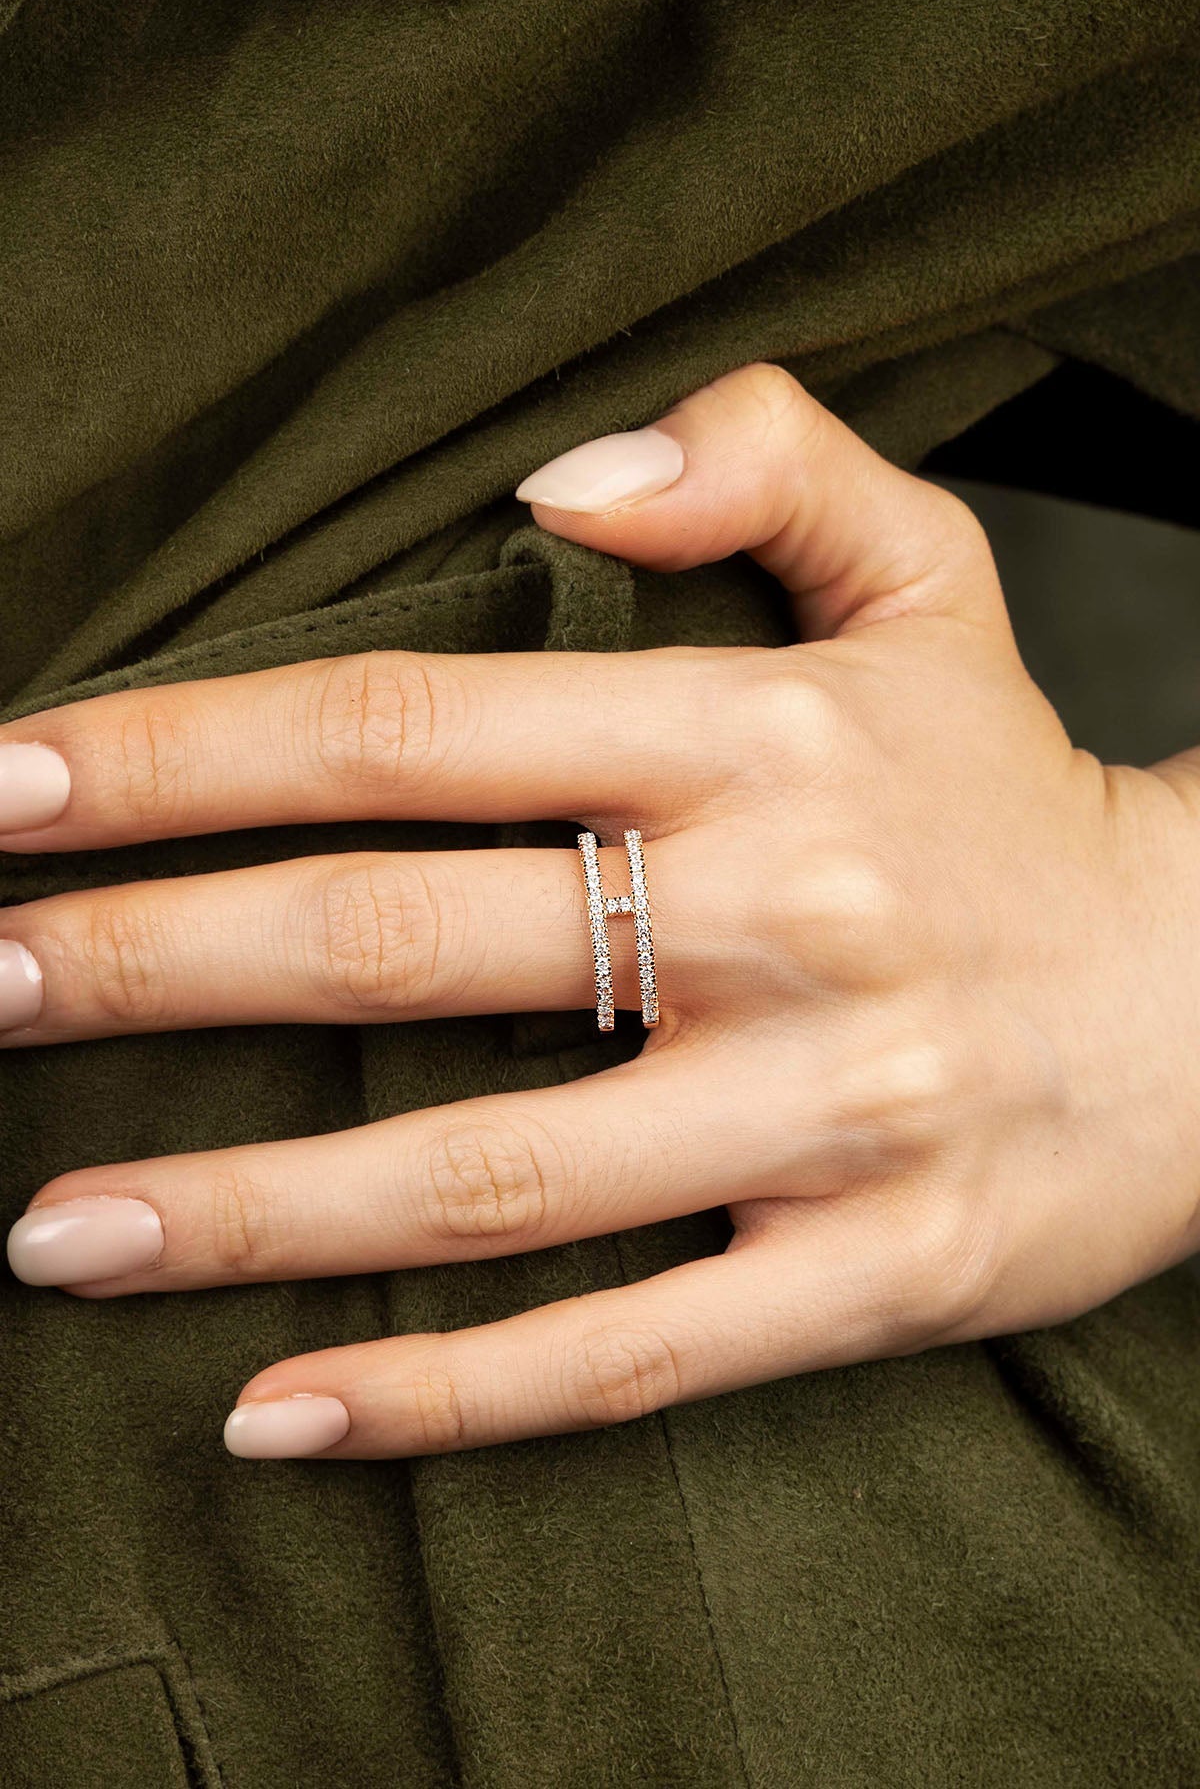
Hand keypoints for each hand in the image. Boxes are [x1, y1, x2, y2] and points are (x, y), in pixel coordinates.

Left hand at [3, 361, 1197, 1460]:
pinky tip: (270, 1409)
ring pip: (487, 1176)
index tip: (11, 788)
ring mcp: (822, 1116)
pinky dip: (441, 1395)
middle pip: (403, 943)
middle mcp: (779, 919)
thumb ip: (765, 460)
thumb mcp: (930, 576)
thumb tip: (558, 477)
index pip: (410, 729)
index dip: (188, 755)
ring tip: (55, 1227)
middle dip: (155, 965)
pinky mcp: (867, 1275)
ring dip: (249, 1207)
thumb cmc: (1022, 793)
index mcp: (761, 738)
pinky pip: (625, 1350)